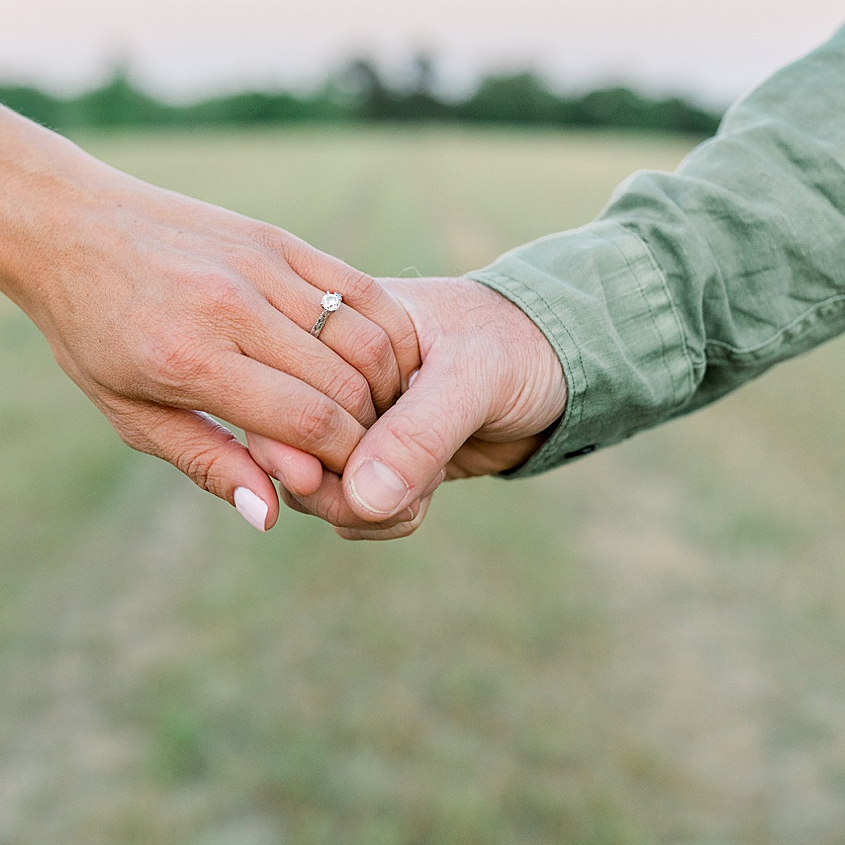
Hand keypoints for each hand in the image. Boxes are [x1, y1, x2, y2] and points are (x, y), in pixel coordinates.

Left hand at [5, 164, 422, 531]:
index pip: (307, 422)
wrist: (68, 226)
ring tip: (376, 413)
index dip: (345, 460)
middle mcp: (230, 307)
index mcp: (190, 360)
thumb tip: (269, 512)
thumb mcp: (129, 413)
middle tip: (370, 454)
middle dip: (369, 429)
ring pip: (361, 335)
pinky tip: (384, 361)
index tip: (350, 480)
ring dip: (384, 383)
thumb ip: (205, 461)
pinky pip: (358, 285)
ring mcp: (258, 264)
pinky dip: (385, 329)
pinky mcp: (275, 236)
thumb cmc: (91, 330)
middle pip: (344, 383)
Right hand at [252, 276, 566, 539]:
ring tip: (427, 484)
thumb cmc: (519, 345)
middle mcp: (335, 376)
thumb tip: (359, 496)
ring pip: (319, 491)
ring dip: (370, 507)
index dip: (293, 443)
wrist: (562, 367)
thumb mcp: (475, 375)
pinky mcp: (378, 461)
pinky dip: (387, 516)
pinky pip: (355, 509)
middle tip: (405, 488)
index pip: (282, 391)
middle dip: (340, 488)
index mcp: (341, 328)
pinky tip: (428, 493)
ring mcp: (355, 422)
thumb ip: (419, 432)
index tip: (325, 478)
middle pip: (289, 452)